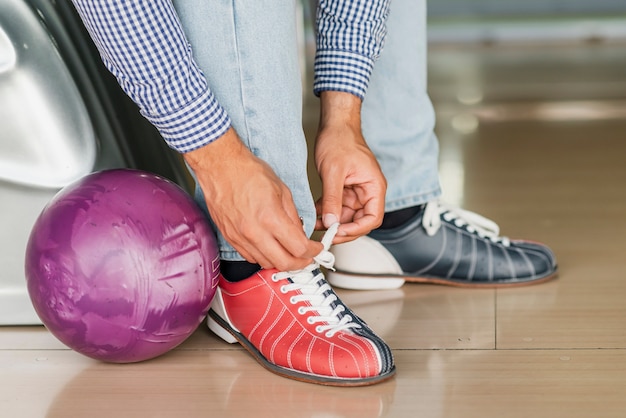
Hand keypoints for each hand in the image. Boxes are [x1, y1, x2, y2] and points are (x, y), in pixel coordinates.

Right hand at [184, 128, 322, 270]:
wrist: (220, 167)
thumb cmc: (247, 172)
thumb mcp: (282, 190)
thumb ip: (293, 216)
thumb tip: (300, 234)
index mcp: (270, 218)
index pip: (299, 248)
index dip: (313, 251)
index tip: (316, 249)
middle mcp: (254, 232)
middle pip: (284, 263)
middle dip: (301, 263)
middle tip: (307, 257)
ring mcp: (240, 237)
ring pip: (266, 263)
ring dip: (282, 261)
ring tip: (289, 252)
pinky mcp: (230, 238)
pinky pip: (250, 257)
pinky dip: (264, 257)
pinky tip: (270, 248)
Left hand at [314, 92, 386, 242]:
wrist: (335, 124)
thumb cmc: (340, 140)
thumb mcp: (334, 171)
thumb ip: (333, 198)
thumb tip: (330, 222)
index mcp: (374, 187)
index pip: (372, 218)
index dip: (357, 229)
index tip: (339, 232)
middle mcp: (368, 192)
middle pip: (360, 221)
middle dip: (343, 229)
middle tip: (325, 234)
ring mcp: (356, 191)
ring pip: (346, 216)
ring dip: (332, 222)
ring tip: (315, 225)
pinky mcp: (344, 189)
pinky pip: (337, 207)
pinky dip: (326, 213)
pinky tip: (314, 215)